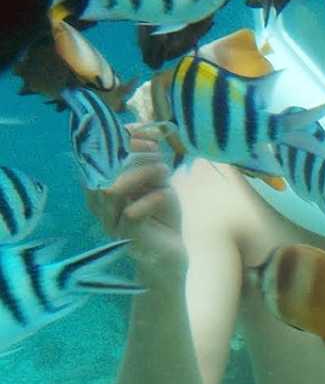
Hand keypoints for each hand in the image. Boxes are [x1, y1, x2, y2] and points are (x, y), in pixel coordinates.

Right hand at [85, 129, 184, 280]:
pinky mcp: (128, 237)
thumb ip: (149, 159)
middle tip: (154, 149)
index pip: (97, 158)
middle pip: (103, 170)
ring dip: (140, 174)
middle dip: (130, 156)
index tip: (136, 131)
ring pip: (113, 190)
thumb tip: (145, 131)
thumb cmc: (160, 215)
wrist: (169, 253)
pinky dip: (149, 201)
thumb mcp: (157, 182)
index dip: (115, 141)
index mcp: (102, 187)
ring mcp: (111, 221)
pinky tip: (165, 194)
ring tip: (163, 169)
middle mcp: (100, 204)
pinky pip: (132, 214)